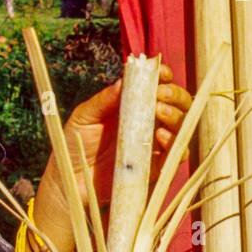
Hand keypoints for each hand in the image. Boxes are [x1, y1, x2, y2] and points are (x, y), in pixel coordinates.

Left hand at [44, 62, 192, 216]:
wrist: (70, 178)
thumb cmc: (76, 142)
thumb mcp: (85, 116)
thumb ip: (104, 100)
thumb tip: (124, 80)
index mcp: (133, 104)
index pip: (158, 86)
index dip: (163, 77)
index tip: (161, 74)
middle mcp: (148, 122)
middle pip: (177, 104)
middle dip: (175, 95)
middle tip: (161, 95)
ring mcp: (153, 144)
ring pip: (181, 127)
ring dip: (176, 116)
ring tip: (160, 113)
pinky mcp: (154, 167)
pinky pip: (175, 155)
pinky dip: (174, 144)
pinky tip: (160, 136)